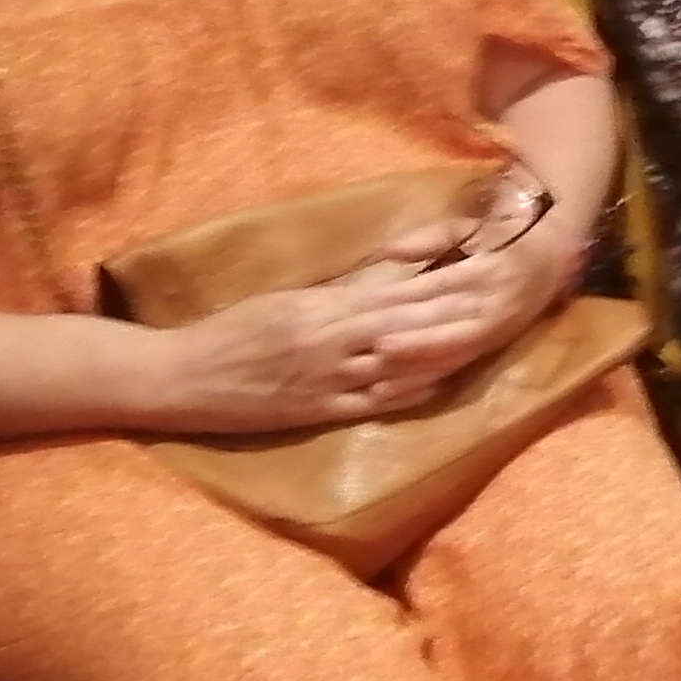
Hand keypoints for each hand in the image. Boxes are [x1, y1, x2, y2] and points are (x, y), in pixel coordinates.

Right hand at [160, 266, 540, 432]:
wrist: (180, 375)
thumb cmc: (229, 333)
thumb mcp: (284, 301)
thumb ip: (334, 297)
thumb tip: (379, 285)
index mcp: (323, 307)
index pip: (397, 293)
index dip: (441, 284)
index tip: (477, 270)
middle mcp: (332, 340)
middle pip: (408, 325)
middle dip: (455, 313)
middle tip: (499, 300)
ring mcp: (327, 378)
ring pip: (398, 363)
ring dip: (442, 352)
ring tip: (482, 339)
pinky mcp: (317, 411)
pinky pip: (371, 403)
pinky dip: (406, 393)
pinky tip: (437, 386)